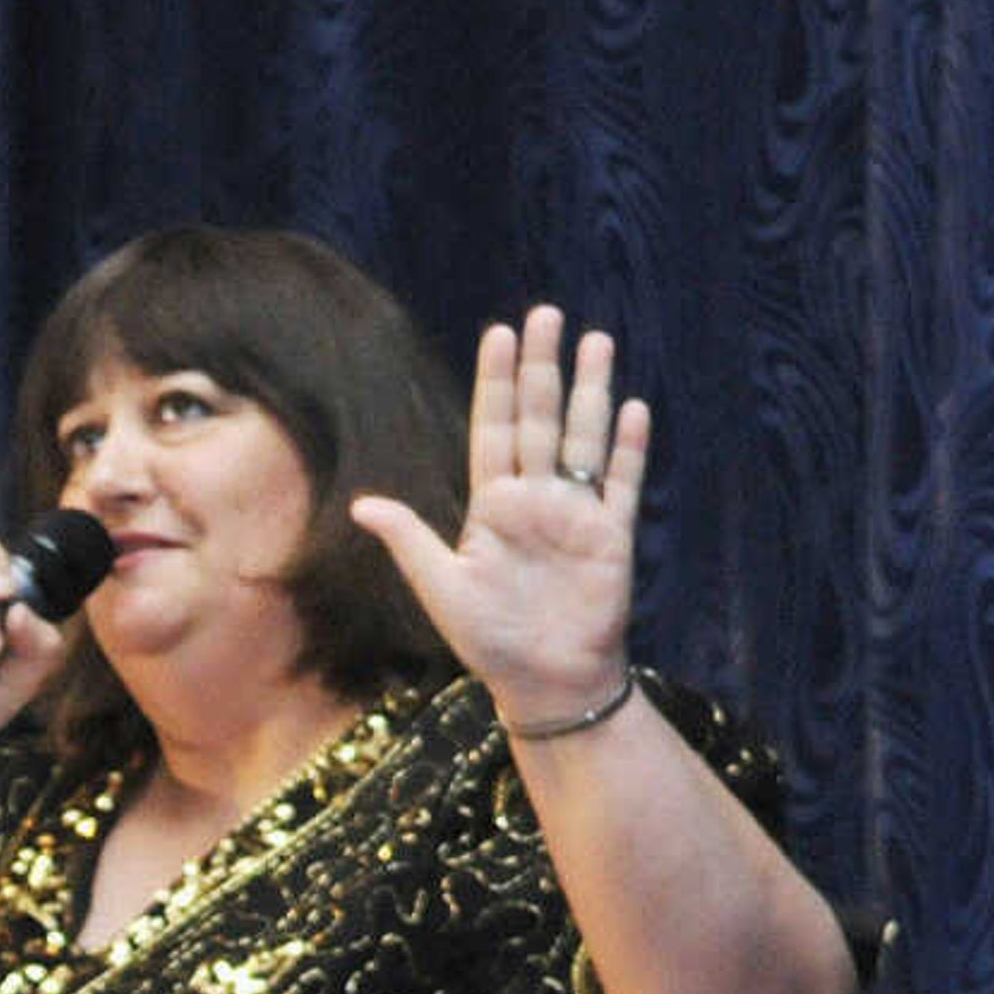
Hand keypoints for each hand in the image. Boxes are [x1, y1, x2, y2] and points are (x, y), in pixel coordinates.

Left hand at [346, 305, 639, 725]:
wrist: (543, 680)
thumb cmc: (488, 641)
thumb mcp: (440, 587)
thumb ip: (409, 540)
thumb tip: (362, 505)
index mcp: (492, 507)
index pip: (494, 429)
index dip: (497, 382)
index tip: (499, 333)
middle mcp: (535, 500)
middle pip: (540, 419)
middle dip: (542, 367)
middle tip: (546, 313)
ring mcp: (576, 513)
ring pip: (584, 438)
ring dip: (590, 391)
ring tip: (596, 340)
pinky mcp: (610, 535)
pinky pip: (621, 482)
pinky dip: (627, 448)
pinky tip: (632, 409)